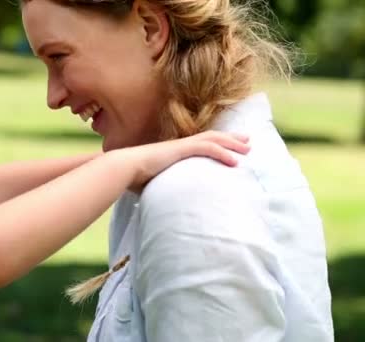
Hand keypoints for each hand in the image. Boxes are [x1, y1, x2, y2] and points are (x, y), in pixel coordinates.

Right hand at [112, 131, 249, 190]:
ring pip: (213, 139)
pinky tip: (235, 161)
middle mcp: (180, 146)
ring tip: (248, 148)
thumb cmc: (133, 178)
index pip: (200, 144)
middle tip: (248, 141)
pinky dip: (223, 153)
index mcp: (174, 152)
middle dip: (231, 139)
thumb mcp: (153, 183)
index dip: (217, 144)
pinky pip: (207, 148)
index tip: (230, 147)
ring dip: (232, 143)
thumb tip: (162, 205)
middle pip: (211, 137)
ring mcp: (181, 146)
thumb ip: (161, 189)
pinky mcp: (181, 149)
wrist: (124, 168)